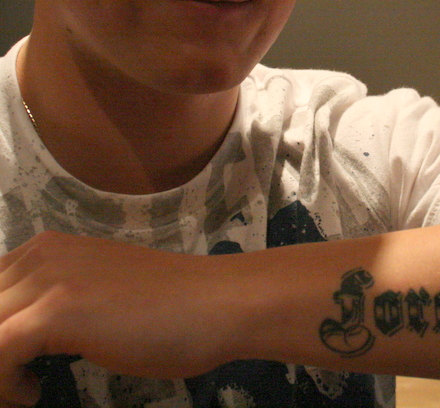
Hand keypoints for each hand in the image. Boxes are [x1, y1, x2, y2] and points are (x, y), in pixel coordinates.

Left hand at [0, 231, 235, 405]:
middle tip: (13, 380)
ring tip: (20, 390)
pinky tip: (30, 392)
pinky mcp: (58, 310)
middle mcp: (43, 254)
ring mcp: (50, 279)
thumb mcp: (101, 295)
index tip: (11, 364)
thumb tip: (25, 335)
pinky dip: (3, 384)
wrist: (217, 304)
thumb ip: (59, 302)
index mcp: (50, 248)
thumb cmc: (173, 307)